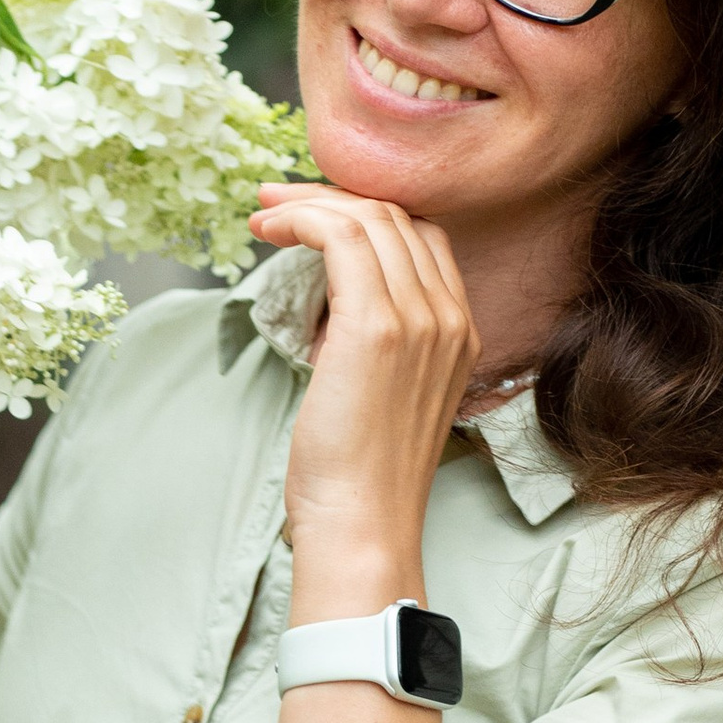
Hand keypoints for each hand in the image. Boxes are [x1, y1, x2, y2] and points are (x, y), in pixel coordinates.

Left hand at [246, 185, 477, 620]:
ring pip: (369, 218)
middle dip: (329, 197)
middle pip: (396, 217)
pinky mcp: (376, 327)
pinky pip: (342, 236)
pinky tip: (271, 232)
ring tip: (263, 216)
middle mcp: (449, 318)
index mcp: (459, 332)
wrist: (363, 526)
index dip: (364, 214)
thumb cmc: (359, 475)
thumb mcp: (382, 394)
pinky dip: (302, 219)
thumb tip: (329, 306)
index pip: (421, 238)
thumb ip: (374, 343)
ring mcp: (420, 319)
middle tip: (274, 204)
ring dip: (307, 203)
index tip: (309, 217)